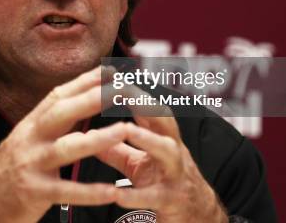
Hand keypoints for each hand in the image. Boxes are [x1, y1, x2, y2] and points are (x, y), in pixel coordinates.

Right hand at [0, 66, 130, 222]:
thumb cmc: (14, 166)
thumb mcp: (29, 137)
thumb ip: (54, 121)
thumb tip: (84, 99)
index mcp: (32, 124)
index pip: (59, 95)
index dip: (84, 81)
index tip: (111, 69)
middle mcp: (30, 139)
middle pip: (60, 113)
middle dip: (90, 99)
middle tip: (119, 89)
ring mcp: (32, 165)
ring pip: (66, 149)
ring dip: (97, 139)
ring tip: (123, 131)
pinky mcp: (35, 193)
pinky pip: (66, 191)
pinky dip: (89, 192)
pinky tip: (112, 192)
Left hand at [96, 93, 227, 222]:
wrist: (197, 217)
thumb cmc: (163, 183)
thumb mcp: (138, 164)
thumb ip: (116, 148)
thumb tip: (88, 133)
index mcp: (162, 138)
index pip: (148, 107)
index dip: (132, 91)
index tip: (111, 75)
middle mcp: (172, 150)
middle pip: (164, 120)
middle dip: (145, 103)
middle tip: (121, 90)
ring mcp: (175, 174)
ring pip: (166, 151)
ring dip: (147, 138)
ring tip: (125, 129)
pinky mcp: (172, 201)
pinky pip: (155, 197)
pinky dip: (136, 195)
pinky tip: (116, 194)